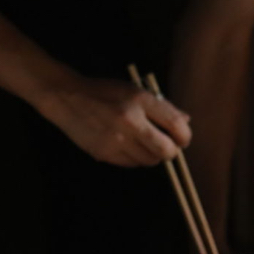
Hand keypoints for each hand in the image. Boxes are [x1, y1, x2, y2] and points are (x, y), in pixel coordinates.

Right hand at [38, 76, 191, 166]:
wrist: (68, 98)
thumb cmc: (105, 92)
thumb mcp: (134, 90)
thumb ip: (161, 106)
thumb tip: (186, 122)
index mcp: (140, 100)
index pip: (175, 125)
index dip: (184, 136)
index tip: (182, 139)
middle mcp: (130, 120)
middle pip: (166, 150)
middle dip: (171, 151)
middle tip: (167, 147)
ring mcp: (116, 139)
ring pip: (149, 160)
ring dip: (152, 155)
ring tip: (143, 143)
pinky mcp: (104, 153)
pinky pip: (131, 164)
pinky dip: (135, 158)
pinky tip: (127, 146)